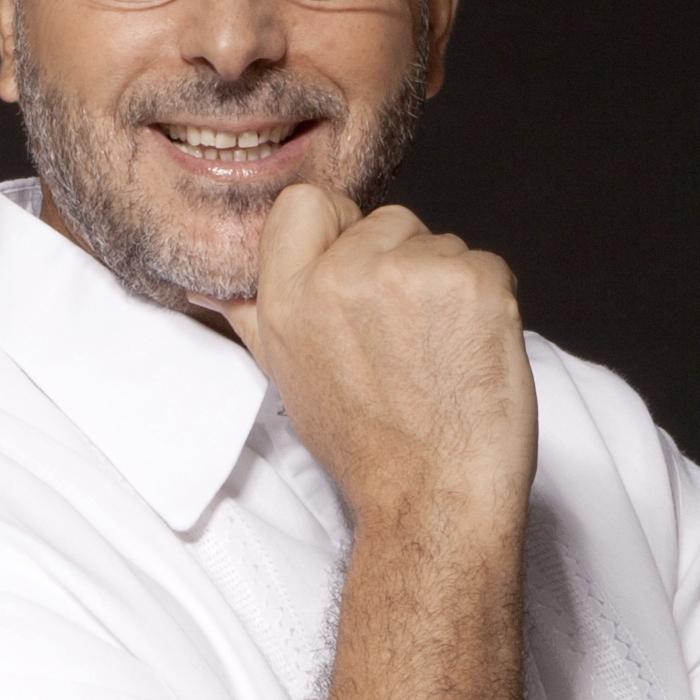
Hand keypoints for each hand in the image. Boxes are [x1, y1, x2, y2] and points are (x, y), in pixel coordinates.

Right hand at [205, 185, 536, 532]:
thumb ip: (252, 319)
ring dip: (449, 287)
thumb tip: (210, 287)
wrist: (436, 496)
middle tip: (408, 340)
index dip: (341, 229)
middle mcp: (342, 277)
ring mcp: (411, 273)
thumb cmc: (369, 448)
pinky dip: (489, 302)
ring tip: (439, 354)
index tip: (361, 275)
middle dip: (404, 266)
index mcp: (288, 296)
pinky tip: (471, 353)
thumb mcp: (288, 379)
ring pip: (440, 243)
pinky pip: (485, 264)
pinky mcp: (472, 282)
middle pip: (388, 221)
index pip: (306, 202)